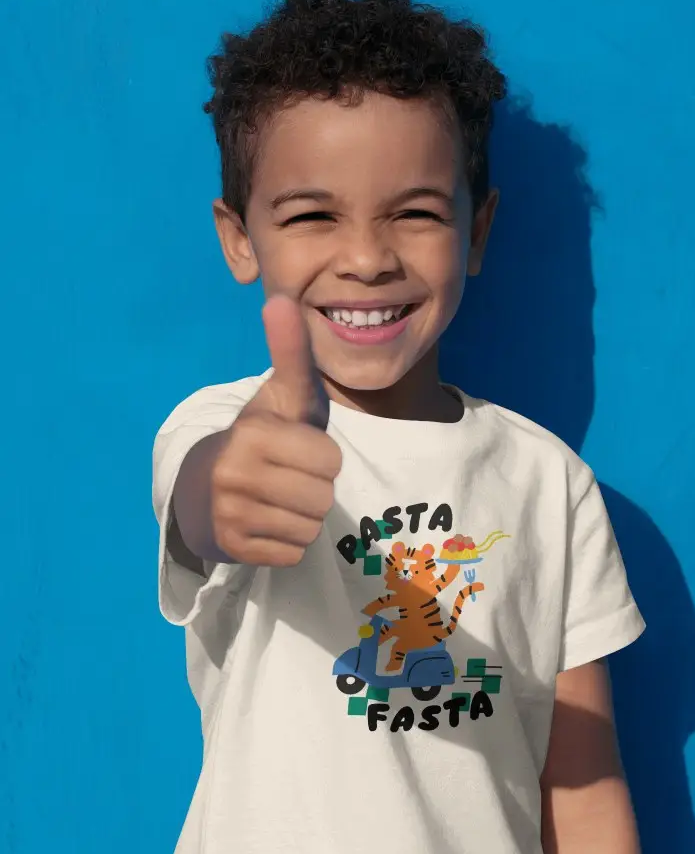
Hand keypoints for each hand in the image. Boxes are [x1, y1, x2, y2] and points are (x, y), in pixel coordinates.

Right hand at [210, 295, 341, 565]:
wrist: (205, 485)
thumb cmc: (263, 435)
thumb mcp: (281, 394)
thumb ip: (289, 352)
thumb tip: (280, 299)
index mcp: (253, 434)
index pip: (330, 462)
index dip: (323, 457)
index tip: (298, 449)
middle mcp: (235, 475)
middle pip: (322, 498)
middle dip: (314, 489)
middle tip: (288, 477)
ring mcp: (229, 515)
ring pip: (308, 527)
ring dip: (302, 516)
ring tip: (277, 498)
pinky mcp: (229, 549)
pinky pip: (291, 553)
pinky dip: (286, 542)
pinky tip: (265, 522)